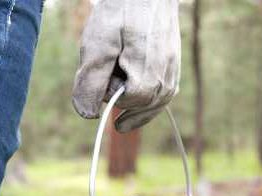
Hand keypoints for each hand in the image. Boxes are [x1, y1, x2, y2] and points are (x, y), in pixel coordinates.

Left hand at [72, 0, 180, 132]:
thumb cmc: (121, 13)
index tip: (104, 67)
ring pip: (149, 106)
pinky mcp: (173, 74)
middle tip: (114, 67)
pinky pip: (159, 99)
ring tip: (122, 87)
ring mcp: (172, 80)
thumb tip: (88, 115)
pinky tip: (136, 98)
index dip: (107, 90)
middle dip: (120, 94)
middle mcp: (166, 85)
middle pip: (135, 106)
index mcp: (149, 81)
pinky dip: (145, 102)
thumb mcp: (98, 45)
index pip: (122, 103)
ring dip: (132, 101)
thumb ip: (91, 82)